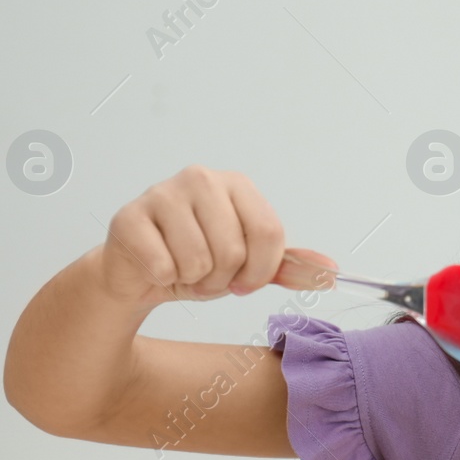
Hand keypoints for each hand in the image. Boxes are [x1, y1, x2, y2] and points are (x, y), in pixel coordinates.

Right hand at [98, 164, 332, 306]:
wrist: (141, 275)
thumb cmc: (198, 262)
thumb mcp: (249, 265)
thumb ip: (288, 265)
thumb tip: (331, 271)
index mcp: (236, 184)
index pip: (270, 232)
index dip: (260, 270)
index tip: (246, 281)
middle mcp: (201, 178)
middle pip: (234, 249)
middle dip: (223, 279)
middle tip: (207, 275)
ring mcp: (161, 193)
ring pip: (199, 259)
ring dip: (194, 280)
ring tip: (183, 270)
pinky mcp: (129, 217)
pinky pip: (164, 266)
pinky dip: (164, 278)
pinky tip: (157, 266)